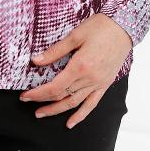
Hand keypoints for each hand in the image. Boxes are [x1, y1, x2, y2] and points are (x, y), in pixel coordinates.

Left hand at [19, 13, 132, 128]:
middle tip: (28, 103)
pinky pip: (91, 104)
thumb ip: (55, 51)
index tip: (25, 96)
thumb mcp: (75, 35)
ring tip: (42, 114)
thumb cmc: (99, 27)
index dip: (38, 94)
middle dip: (43, 101)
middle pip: (62, 96)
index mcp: (80, 66)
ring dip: (57, 110)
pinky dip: (81, 115)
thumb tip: (36, 61)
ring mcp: (98, 83)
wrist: (124, 27)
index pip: (54, 87)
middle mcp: (89, 79)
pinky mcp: (105, 84)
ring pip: (74, 103)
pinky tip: (70, 123)